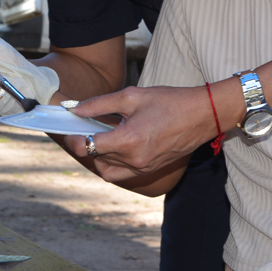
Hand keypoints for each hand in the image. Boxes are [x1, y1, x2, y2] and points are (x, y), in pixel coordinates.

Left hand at [63, 85, 215, 180]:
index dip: (74, 138)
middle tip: (80, 129)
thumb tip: (75, 110)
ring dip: (98, 158)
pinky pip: (124, 173)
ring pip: (108, 171)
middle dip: (84, 145)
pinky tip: (115, 144)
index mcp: (128, 141)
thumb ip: (100, 104)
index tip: (68, 128)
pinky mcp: (151, 170)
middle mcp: (135, 160)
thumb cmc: (170, 102)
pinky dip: (113, 163)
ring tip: (98, 138)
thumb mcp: (132, 97)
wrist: (203, 115)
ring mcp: (144, 168)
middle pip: (96, 159)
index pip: (88, 147)